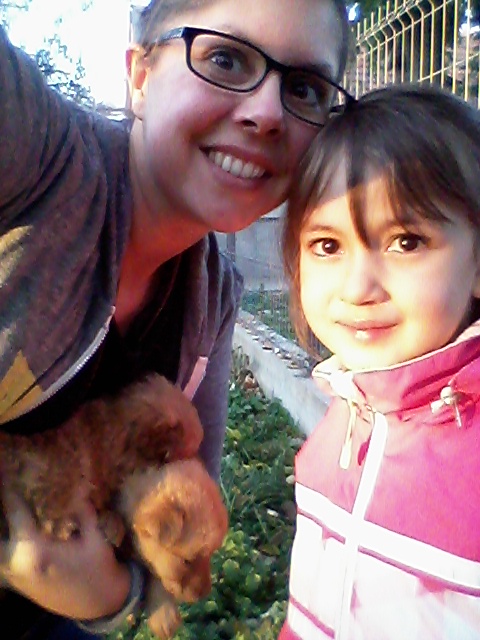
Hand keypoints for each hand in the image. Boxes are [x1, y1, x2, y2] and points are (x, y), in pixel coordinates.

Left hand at [0, 488, 130, 619]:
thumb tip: (78, 483)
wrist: (99, 605)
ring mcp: (15, 575)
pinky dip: (7, 543)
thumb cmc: (99, 569)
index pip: (15, 512)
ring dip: (4, 529)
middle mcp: (17, 563)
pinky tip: (18, 531)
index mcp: (35, 550)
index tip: (10, 471)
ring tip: (15, 512)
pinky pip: (4, 559)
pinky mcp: (18, 583)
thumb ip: (82, 509)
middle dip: (4, 510)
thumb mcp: (96, 536)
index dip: (11, 490)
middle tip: (11, 493)